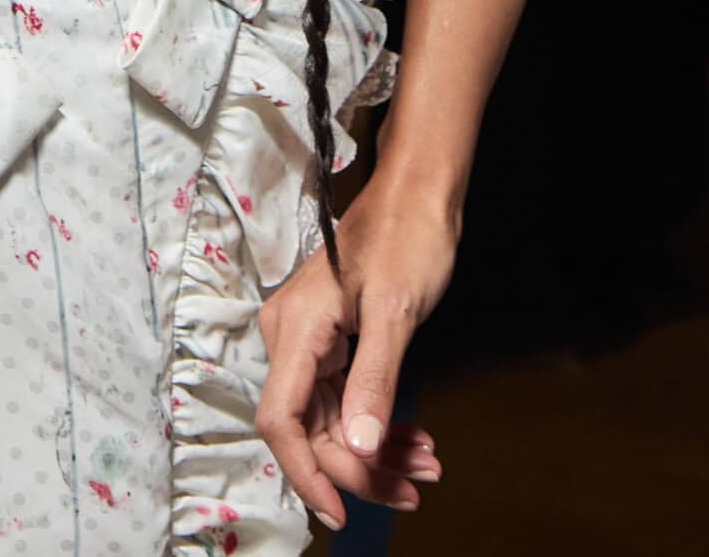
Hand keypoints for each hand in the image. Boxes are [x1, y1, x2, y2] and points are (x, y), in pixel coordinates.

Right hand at [257, 169, 459, 530]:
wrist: (419, 194)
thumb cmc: (407, 238)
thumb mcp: (396, 312)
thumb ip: (374, 381)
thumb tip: (359, 451)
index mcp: (296, 328)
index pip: (282, 419)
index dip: (306, 474)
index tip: (341, 514)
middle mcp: (292, 338)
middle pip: (311, 429)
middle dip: (361, 469)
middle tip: (416, 490)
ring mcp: (310, 342)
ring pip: (333, 422)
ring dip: (377, 453)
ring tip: (426, 468)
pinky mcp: (332, 343)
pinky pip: (346, 401)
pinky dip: (379, 426)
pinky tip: (413, 441)